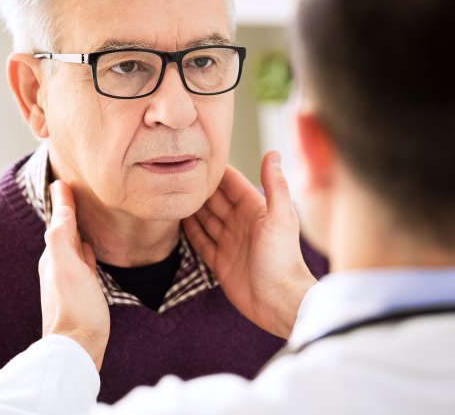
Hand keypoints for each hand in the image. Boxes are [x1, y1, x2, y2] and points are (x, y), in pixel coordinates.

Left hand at [39, 180, 109, 369]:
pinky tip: (90, 248)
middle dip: (67, 211)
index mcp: (53, 256)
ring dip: (76, 229)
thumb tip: (60, 203)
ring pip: (72, 246)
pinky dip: (85, 249)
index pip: (58, 221)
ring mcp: (70, 280)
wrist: (78, 347)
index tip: (62, 181)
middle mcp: (58, 266)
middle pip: (63, 231)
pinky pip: (83, 263)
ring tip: (81, 213)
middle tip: (70, 190)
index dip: (62, 201)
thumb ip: (62, 234)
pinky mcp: (82, 293)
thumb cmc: (74, 306)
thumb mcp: (66, 265)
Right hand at [183, 151, 316, 338]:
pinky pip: (201, 242)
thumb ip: (276, 185)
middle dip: (198, 188)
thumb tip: (272, 152)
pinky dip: (190, 231)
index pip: (232, 184)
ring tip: (171, 193)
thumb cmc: (283, 259)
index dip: (216, 171)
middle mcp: (240, 223)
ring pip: (205, 220)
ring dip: (191, 208)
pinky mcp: (220, 263)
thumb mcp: (281, 217)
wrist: (280, 301)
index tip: (196, 156)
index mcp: (255, 210)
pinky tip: (177, 220)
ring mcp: (229, 243)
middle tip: (176, 174)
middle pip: (215, 200)